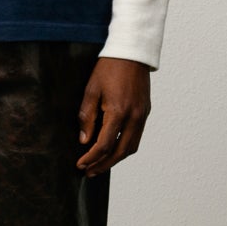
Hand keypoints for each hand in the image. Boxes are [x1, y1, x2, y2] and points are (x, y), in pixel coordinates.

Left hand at [77, 56, 151, 175]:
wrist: (132, 53)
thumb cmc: (108, 69)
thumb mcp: (91, 90)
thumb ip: (87, 117)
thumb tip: (84, 140)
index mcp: (118, 112)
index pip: (104, 145)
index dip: (91, 158)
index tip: (80, 164)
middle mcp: (134, 117)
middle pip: (120, 152)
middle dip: (103, 164)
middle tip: (89, 172)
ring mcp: (142, 116)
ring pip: (131, 147)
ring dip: (115, 159)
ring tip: (100, 164)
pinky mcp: (146, 112)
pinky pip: (137, 137)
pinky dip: (124, 147)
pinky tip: (113, 149)